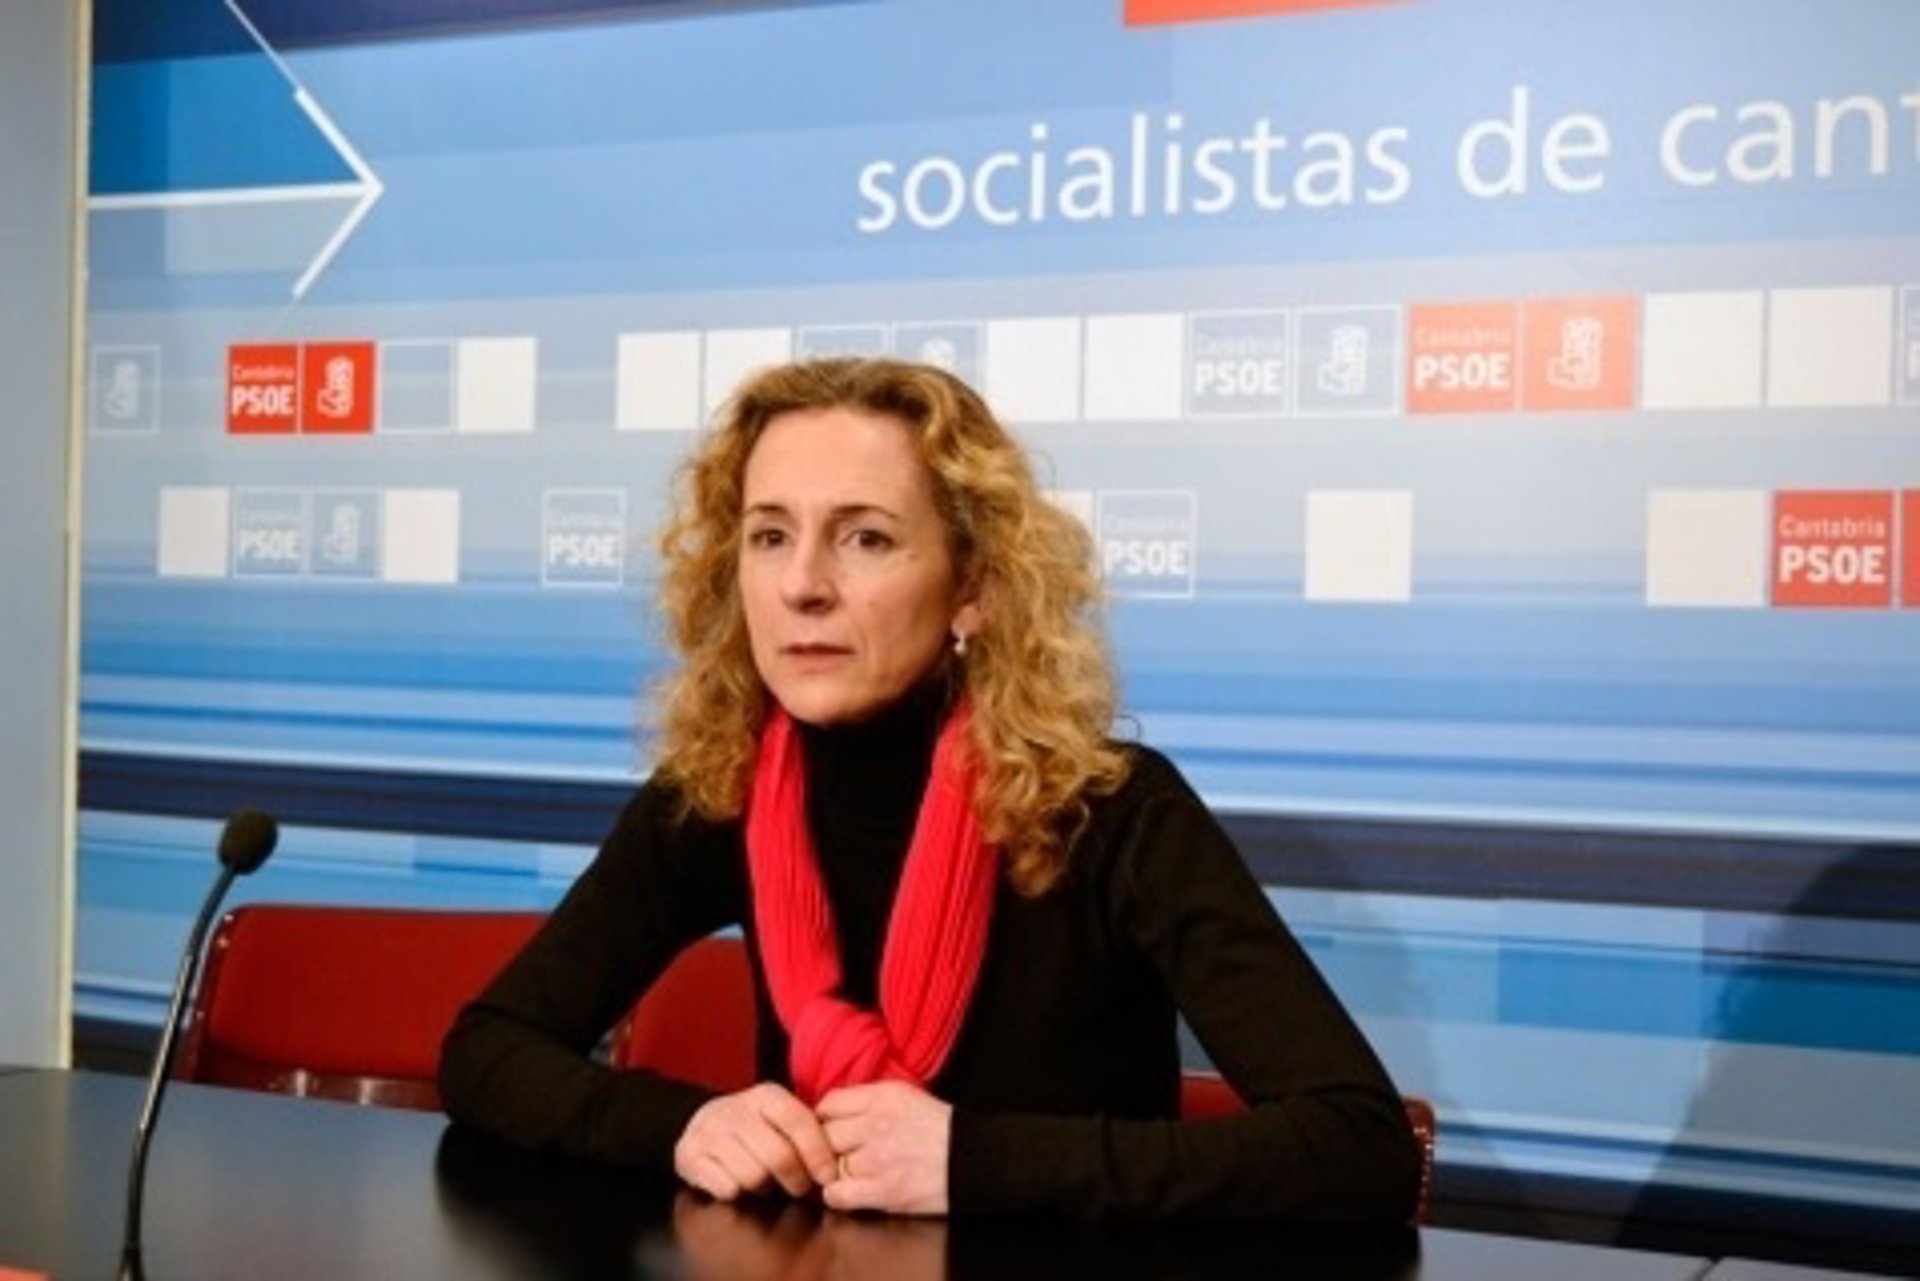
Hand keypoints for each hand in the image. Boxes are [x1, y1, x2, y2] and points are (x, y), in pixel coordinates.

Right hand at [675, 1082, 839, 1200]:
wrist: (704, 1126)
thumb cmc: (755, 1129)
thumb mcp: (779, 1120)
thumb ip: (806, 1134)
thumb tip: (833, 1168)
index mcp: (765, 1096)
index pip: (798, 1122)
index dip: (818, 1153)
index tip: (829, 1178)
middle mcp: (735, 1108)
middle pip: (778, 1156)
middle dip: (796, 1180)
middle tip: (798, 1187)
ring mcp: (709, 1131)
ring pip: (752, 1176)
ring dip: (762, 1188)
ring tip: (762, 1181)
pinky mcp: (688, 1154)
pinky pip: (725, 1187)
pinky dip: (735, 1193)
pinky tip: (736, 1184)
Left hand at [816, 1081, 951, 1214]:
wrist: (976, 1159)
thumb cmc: (942, 1129)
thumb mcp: (906, 1097)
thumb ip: (870, 1100)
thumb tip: (834, 1112)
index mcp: (882, 1097)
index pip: (828, 1104)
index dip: (822, 1120)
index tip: (827, 1130)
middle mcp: (876, 1124)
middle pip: (823, 1136)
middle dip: (826, 1148)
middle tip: (836, 1155)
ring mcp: (878, 1159)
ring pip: (829, 1166)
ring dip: (835, 1173)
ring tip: (850, 1175)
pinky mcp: (883, 1190)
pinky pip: (837, 1194)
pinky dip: (837, 1196)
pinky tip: (848, 1192)